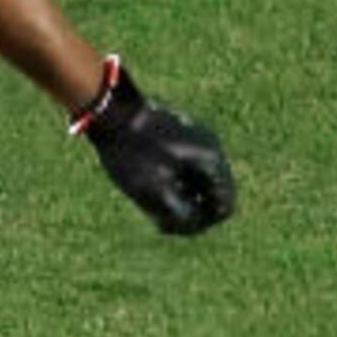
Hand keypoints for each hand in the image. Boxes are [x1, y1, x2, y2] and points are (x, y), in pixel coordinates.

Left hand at [77, 63, 235, 234]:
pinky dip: (176, 183)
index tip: (173, 226)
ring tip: (153, 207)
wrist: (111, 110)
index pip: (224, 206)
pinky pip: (188, 167)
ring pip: (200, 182)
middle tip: (161, 220)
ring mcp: (197, 140)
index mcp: (210, 161)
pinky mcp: (182, 135)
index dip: (202, 224)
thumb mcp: (155, 193)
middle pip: (214, 195)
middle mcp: (211, 149)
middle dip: (191, 212)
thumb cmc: (132, 152)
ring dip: (183, 198)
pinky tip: (153, 188)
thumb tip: (193, 224)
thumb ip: (180, 215)